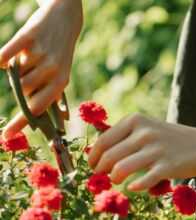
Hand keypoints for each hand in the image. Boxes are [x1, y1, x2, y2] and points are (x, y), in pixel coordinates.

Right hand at [0, 0, 82, 137]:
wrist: (65, 19)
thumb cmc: (60, 53)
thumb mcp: (62, 74)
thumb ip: (53, 95)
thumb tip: (58, 121)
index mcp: (62, 81)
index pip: (39, 107)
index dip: (22, 122)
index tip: (7, 135)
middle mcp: (53, 69)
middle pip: (22, 90)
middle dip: (21, 86)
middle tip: (30, 72)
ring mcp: (41, 53)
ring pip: (14, 74)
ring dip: (16, 69)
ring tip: (29, 59)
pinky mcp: (29, 36)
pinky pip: (6, 54)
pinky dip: (2, 57)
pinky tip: (7, 56)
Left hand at [88, 114, 195, 189]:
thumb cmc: (168, 138)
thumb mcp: (147, 127)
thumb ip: (123, 135)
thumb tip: (95, 151)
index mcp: (136, 120)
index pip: (104, 140)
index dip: (93, 156)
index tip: (92, 165)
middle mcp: (144, 133)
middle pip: (109, 156)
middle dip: (100, 169)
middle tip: (101, 176)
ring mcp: (156, 150)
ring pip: (121, 169)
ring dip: (114, 178)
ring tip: (117, 180)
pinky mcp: (166, 167)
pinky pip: (141, 182)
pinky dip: (134, 186)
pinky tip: (133, 186)